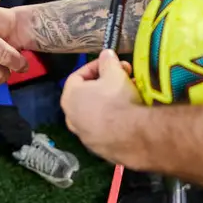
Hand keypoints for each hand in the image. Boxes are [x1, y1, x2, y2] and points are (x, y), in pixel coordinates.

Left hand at [62, 50, 144, 164]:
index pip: (77, 76)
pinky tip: (129, 115)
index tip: (110, 63)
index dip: (95, 66)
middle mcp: (72, 118)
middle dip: (105, 83)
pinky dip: (114, 120)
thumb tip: (106, 54)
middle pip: (87, 95)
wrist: (132, 136)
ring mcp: (84, 136)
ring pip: (96, 113)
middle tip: (122, 77)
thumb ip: (107, 61)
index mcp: (69, 98)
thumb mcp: (114, 73)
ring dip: (110, 101)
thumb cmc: (117, 99)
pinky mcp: (99, 148)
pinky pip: (105, 128)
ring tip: (129, 94)